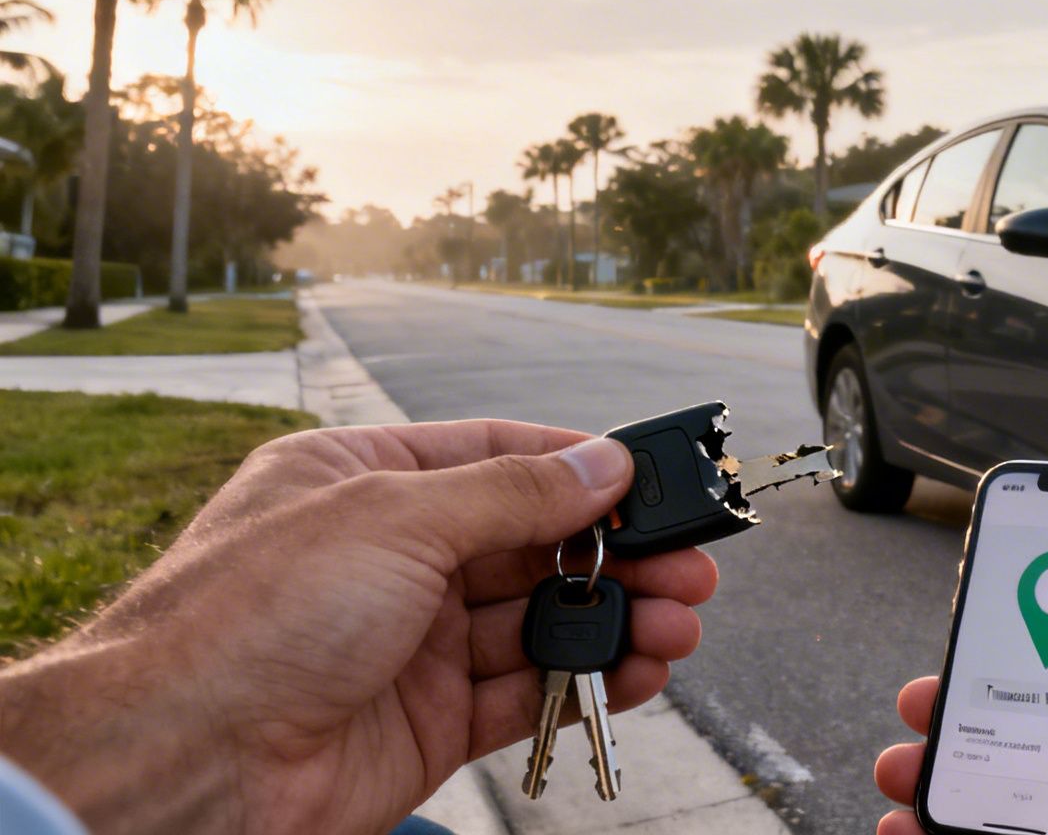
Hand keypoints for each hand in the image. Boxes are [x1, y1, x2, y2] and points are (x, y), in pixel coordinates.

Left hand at [0, 421, 715, 834]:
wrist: (181, 766)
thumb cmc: (250, 620)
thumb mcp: (394, 517)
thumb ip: (512, 493)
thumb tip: (601, 463)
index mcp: (362, 481)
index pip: (495, 456)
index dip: (579, 468)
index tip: (654, 483)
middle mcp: (389, 560)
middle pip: (532, 545)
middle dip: (617, 555)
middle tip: (691, 568)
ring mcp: (409, 644)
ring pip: (539, 622)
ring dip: (616, 621)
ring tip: (680, 627)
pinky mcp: (426, 722)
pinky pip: (526, 691)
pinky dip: (588, 680)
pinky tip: (638, 672)